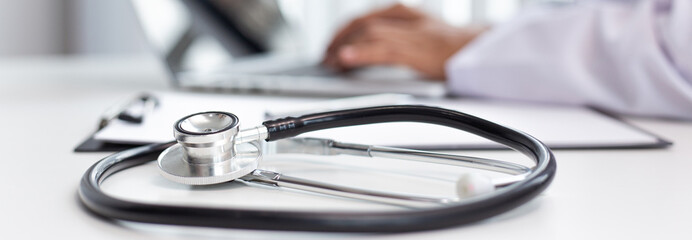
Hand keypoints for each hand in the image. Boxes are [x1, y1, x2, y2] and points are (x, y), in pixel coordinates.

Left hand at [323, 4, 488, 79]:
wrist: (481, 48)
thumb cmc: (453, 45)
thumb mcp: (420, 34)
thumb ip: (398, 38)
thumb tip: (369, 52)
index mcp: (405, 12)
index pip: (364, 18)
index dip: (343, 31)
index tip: (331, 45)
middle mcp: (405, 17)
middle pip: (361, 22)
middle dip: (338, 38)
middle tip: (325, 56)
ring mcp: (410, 32)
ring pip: (367, 32)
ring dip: (344, 47)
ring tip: (330, 61)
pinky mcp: (417, 48)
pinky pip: (382, 48)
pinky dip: (361, 52)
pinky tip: (346, 59)